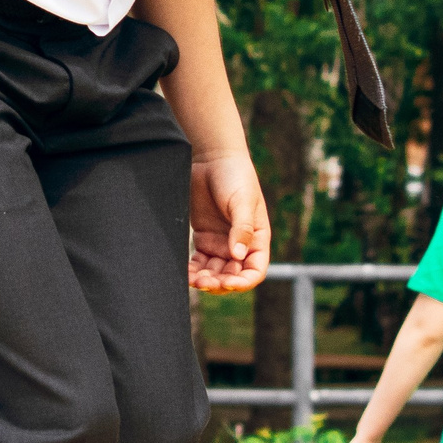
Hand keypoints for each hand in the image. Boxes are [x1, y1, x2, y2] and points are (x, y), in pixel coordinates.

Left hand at [186, 151, 269, 291]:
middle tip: (205, 283)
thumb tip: (238, 256)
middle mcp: (240, 245)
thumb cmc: (235, 177)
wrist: (212, 159)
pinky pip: (199, 262)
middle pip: (233, 275)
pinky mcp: (204, 238)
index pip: (255, 271)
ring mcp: (221, 243)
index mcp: (257, 240)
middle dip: (220, 283)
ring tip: (193, 280)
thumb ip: (242, 229)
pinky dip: (193, 270)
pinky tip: (185, 274)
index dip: (243, 282)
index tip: (229, 283)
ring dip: (205, 280)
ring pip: (215, 272)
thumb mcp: (242, 202)